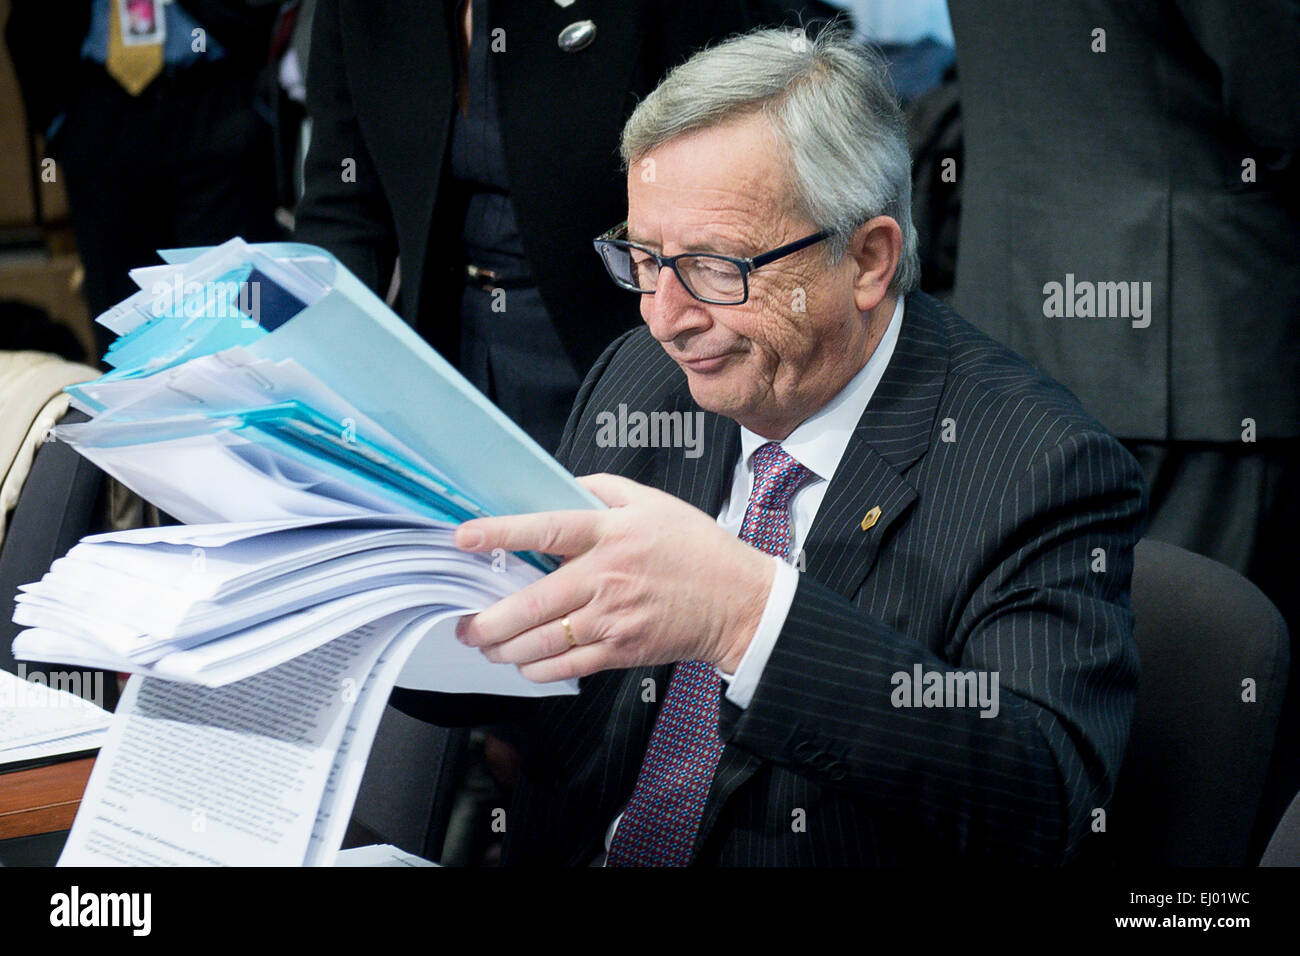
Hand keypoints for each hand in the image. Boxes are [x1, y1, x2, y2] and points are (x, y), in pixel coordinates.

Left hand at [453, 473, 774, 682]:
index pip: (547, 530)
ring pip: (543, 642)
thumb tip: (562, 487)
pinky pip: (566, 666)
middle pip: (533, 602)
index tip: (464, 536)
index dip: (502, 532)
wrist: (737, 601)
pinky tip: (524, 663)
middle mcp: (606, 578)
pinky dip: (537, 669)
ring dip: (505, 648)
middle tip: (466, 623)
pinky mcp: (620, 651)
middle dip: (489, 619)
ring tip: (487, 644)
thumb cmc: (696, 550)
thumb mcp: (653, 503)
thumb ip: (604, 491)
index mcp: (611, 535)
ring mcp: (612, 619)